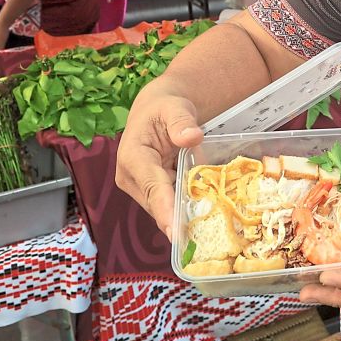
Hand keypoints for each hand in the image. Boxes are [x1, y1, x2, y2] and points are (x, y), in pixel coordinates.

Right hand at [115, 90, 203, 240]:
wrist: (157, 111)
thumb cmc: (165, 108)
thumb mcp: (174, 107)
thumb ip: (181, 121)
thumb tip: (192, 137)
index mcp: (132, 156)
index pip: (152, 187)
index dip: (165, 210)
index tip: (175, 232)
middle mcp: (131, 177)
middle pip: (158, 204)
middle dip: (180, 217)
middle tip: (208, 231)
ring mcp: (139, 187)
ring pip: (163, 208)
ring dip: (184, 213)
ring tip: (209, 223)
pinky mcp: (149, 192)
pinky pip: (168, 204)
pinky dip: (184, 206)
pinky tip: (205, 210)